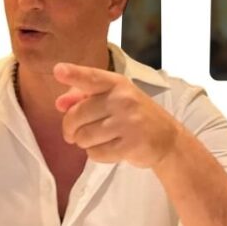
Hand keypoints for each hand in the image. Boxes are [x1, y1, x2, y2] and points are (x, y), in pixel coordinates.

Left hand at [54, 62, 179, 168]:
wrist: (168, 139)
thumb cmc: (134, 116)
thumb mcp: (112, 99)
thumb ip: (83, 97)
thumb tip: (60, 103)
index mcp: (116, 84)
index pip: (91, 77)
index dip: (73, 74)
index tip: (58, 70)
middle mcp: (123, 99)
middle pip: (76, 116)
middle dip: (71, 129)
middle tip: (76, 133)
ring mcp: (129, 122)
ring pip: (83, 137)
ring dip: (84, 143)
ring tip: (98, 139)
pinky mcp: (131, 145)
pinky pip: (96, 154)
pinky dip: (96, 154)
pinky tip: (109, 148)